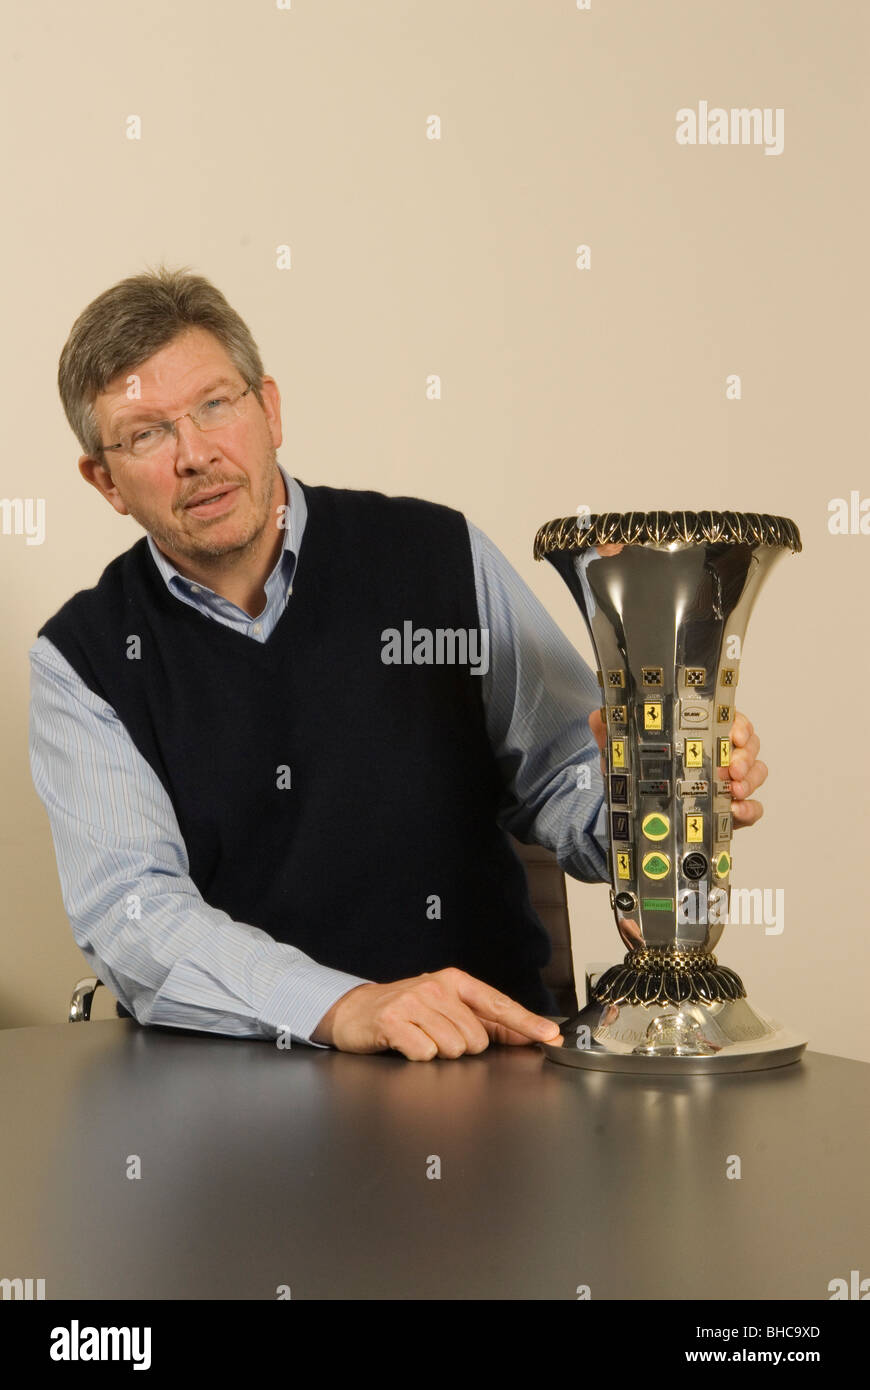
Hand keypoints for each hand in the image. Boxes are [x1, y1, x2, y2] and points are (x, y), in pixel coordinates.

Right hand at [311, 967, 563, 1059]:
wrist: (355, 1010)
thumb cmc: (407, 1010)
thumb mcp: (446, 1007)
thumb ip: (486, 1020)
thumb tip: (527, 1033)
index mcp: (455, 982)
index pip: (499, 1004)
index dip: (528, 1023)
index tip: (551, 1036)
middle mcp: (437, 988)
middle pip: (476, 1038)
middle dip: (462, 1047)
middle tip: (437, 1036)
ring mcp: (414, 1003)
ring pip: (453, 1049)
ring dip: (439, 1053)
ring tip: (421, 1039)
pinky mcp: (393, 1021)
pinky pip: (425, 1053)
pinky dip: (418, 1056)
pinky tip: (407, 1044)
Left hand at [587, 706, 765, 828]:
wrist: (632, 813)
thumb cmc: (635, 774)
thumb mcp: (621, 752)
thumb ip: (609, 733)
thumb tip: (598, 717)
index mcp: (699, 734)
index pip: (730, 720)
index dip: (739, 725)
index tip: (734, 734)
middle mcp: (718, 755)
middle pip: (749, 746)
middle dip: (746, 755)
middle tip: (733, 767)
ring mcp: (727, 783)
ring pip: (755, 774)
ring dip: (751, 780)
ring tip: (734, 789)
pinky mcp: (729, 810)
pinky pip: (751, 808)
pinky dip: (749, 809)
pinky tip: (736, 810)